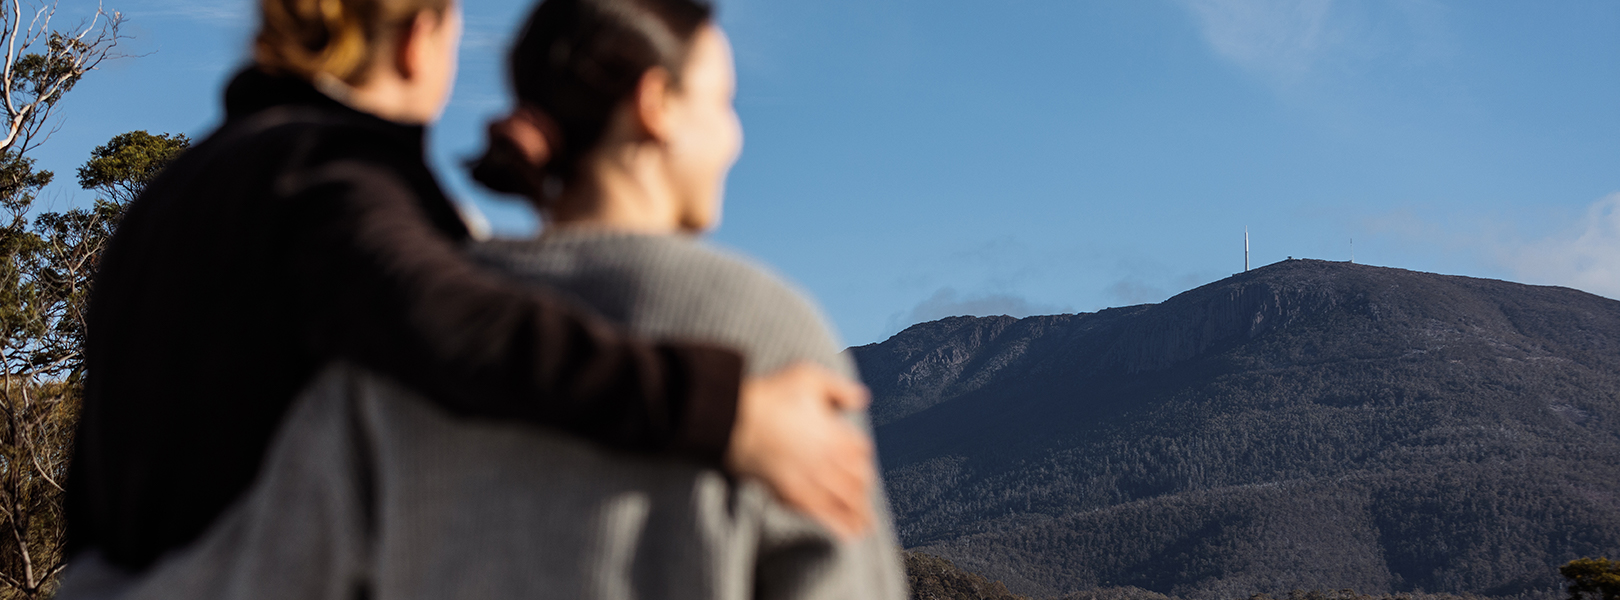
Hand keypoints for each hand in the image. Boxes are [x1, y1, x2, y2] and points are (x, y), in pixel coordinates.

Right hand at [726, 362, 875, 540]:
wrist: (735, 419)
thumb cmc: (770, 396)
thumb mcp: (808, 377)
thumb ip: (838, 388)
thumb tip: (862, 398)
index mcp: (834, 432)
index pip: (862, 451)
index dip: (863, 458)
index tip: (861, 464)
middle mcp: (829, 458)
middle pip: (859, 479)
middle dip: (864, 489)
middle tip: (867, 499)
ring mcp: (812, 478)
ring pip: (847, 500)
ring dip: (860, 513)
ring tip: (866, 524)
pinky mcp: (793, 494)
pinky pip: (823, 514)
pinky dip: (839, 525)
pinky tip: (848, 534)